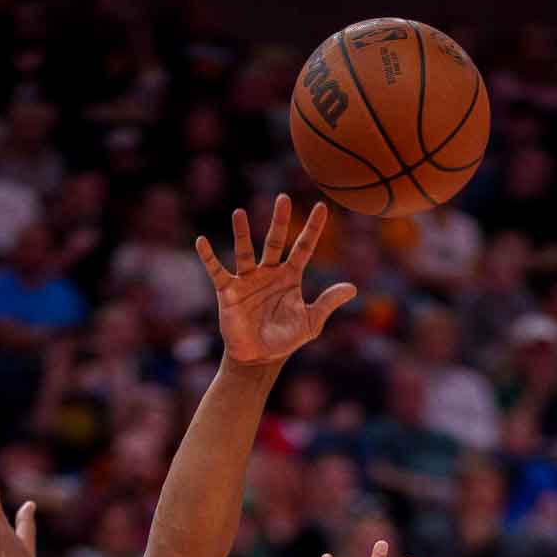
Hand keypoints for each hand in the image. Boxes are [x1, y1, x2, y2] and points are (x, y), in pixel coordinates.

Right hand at [195, 194, 355, 364]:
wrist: (259, 358)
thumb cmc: (285, 339)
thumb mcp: (311, 322)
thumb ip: (328, 303)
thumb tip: (353, 288)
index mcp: (289, 277)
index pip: (303, 248)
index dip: (312, 229)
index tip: (321, 207)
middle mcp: (268, 273)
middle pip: (274, 241)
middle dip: (279, 221)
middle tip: (283, 198)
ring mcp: (247, 280)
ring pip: (245, 251)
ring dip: (241, 233)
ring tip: (239, 213)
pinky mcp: (228, 291)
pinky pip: (217, 270)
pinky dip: (209, 257)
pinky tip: (202, 242)